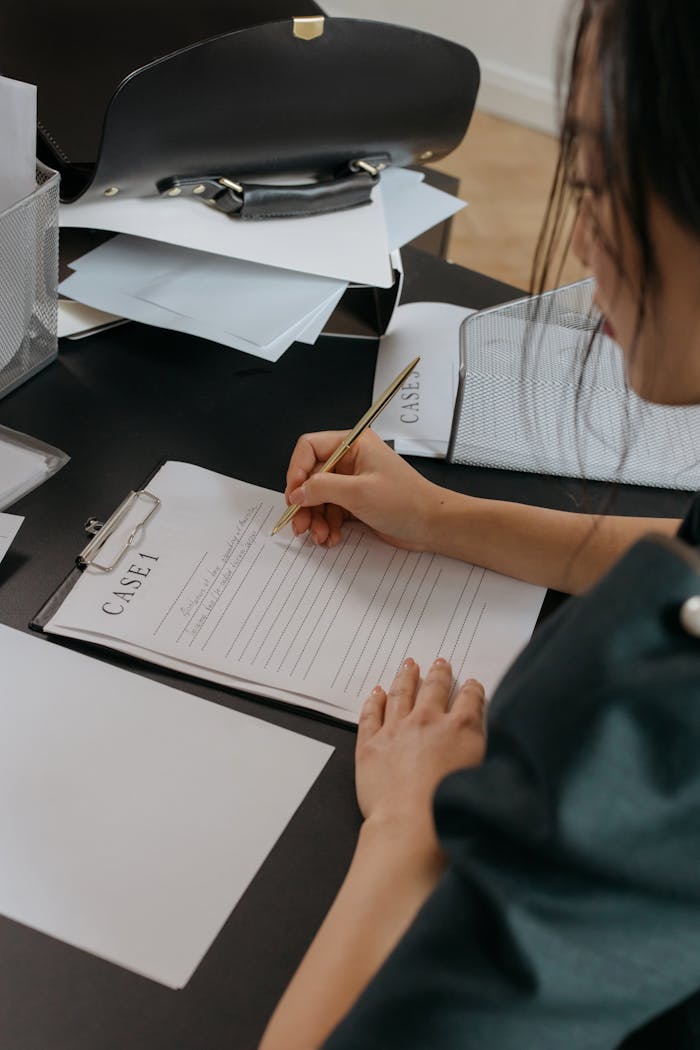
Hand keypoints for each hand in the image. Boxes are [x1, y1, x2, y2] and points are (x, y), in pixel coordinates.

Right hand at [284, 428, 441, 548]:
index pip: (310, 448)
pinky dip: (327, 525)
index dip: (297, 471)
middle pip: (311, 477)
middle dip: (304, 502)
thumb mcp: (358, 492)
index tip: (294, 494)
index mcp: (354, 444)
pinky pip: (330, 511)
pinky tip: (331, 537)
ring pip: (318, 497)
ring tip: (319, 536)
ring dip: (315, 519)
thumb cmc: (407, 502)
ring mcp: (353, 482)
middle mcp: (351, 460)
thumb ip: (322, 488)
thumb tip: (298, 491)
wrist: (432, 526)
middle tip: (299, 523)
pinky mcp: (356, 502)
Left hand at [355, 657, 485, 858]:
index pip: (470, 699)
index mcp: (460, 728)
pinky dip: (374, 701)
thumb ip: (482, 748)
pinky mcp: (371, 744)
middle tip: (440, 663)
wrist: (412, 826)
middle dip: (439, 674)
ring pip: (401, 693)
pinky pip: (371, 714)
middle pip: (434, 688)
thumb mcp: (483, 773)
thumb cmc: (450, 810)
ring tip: (408, 665)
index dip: (472, 689)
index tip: (472, 685)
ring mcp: (397, 730)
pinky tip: (376, 692)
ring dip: (406, 677)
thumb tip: (482, 735)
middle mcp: (427, 721)